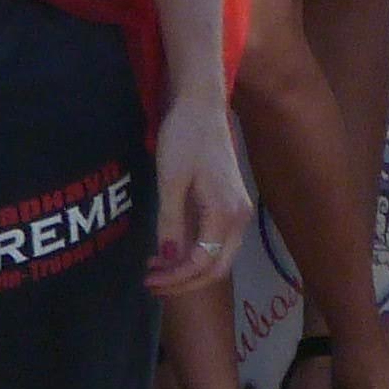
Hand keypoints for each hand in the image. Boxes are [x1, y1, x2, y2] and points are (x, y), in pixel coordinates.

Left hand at [146, 90, 251, 293]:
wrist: (201, 106)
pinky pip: (216, 241)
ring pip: (218, 257)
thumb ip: (170, 222)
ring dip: (189, 269)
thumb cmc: (184, 137)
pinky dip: (195, 252)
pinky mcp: (231, 205)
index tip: (149, 280)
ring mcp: (238, 212)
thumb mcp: (171, 180)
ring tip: (156, 269)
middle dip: (184, 281)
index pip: (203, 262)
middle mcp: (239, 218)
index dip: (177, 278)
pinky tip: (170, 251)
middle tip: (151, 282)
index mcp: (226, 213)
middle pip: (216, 268)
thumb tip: (168, 259)